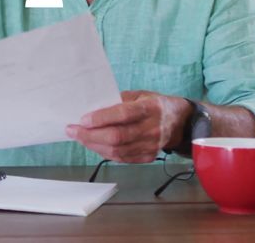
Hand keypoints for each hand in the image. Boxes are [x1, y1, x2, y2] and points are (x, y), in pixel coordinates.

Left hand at [65, 90, 192, 163]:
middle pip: (117, 137)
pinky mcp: (148, 157)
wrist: (182, 122)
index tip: (82, 119)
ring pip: (117, 151)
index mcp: (149, 108)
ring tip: (79, 137)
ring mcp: (150, 145)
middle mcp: (151, 129)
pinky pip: (122, 158)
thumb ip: (118, 100)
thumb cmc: (155, 105)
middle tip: (72, 130)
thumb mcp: (140, 95)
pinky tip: (94, 145)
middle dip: (90, 135)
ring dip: (94, 145)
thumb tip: (93, 108)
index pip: (123, 115)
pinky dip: (105, 152)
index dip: (101, 118)